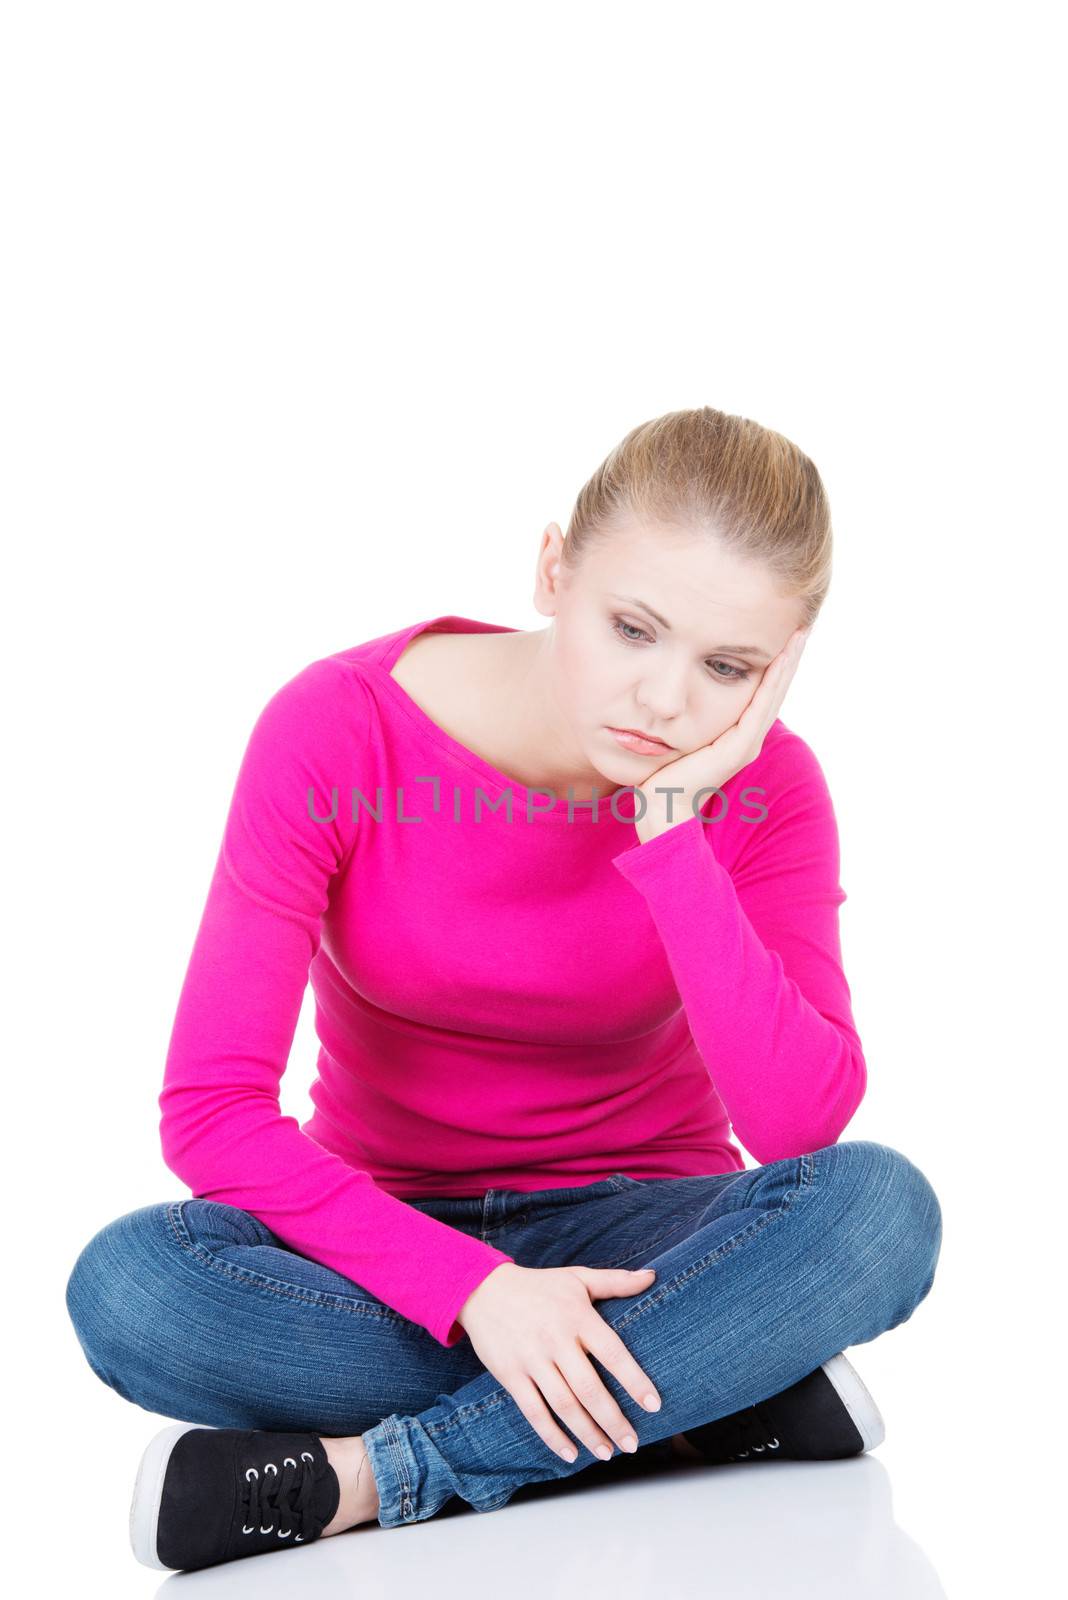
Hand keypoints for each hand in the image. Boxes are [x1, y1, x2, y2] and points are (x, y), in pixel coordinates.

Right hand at [455, 1261, 660, 1462]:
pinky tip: (571, 1453)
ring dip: (588, 1433)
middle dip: (613, 1420)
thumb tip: (652, 1276)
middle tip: (632, 1444)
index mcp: (577, 1316)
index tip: (653, 1405)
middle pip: (589, 1388)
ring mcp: (531, 1360)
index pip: (612, 1353)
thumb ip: (616, 1281)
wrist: (482, 1289)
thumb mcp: (577, 1278)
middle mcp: (555, 1340)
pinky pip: (534, 1412)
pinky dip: (552, 1436)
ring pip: (564, 1405)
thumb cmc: (538, 1286)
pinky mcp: (510, 1375)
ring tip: (607, 1453)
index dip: (634, 1380)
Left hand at [634, 624, 809, 841]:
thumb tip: (678, 693)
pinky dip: (773, 681)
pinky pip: (760, 706)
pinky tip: (781, 658)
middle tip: (802, 626)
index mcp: (737, 736)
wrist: (662, 807)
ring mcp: (747, 743)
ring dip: (788, 663)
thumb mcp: (680, 736)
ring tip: (800, 635)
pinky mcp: (740, 747)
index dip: (774, 665)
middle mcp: (748, 739)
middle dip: (788, 658)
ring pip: (773, 694)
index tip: (784, 635)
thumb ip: (688, 716)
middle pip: (773, 690)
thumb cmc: (662, 774)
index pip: (761, 693)